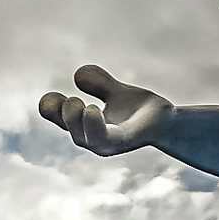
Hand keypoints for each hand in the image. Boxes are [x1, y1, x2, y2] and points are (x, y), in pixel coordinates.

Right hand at [37, 65, 169, 156]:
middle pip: (72, 131)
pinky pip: (105, 137)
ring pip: (85, 138)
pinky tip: (94, 110)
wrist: (167, 121)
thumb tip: (78, 75)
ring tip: (82, 105)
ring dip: (77, 122)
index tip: (51, 96)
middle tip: (72, 100)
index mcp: (87, 126)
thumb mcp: (115, 92)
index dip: (51, 109)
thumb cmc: (139, 110)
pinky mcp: (123, 143)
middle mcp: (93, 139)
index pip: (61, 120)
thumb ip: (99, 83)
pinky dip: (95, 127)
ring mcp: (107, 144)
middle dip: (66, 116)